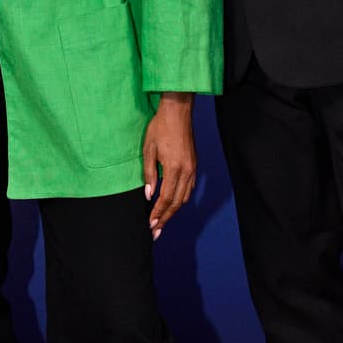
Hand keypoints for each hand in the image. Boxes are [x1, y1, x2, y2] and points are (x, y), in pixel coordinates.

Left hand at [142, 92, 196, 238]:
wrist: (178, 111)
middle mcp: (186, 171)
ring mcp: (192, 168)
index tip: (150, 225)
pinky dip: (181, 199)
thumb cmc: (160, 127)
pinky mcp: (194, 165)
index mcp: (174, 168)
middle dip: (166, 218)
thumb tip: (149, 195)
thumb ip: (149, 174)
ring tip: (163, 221)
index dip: (158, 213)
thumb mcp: (148, 150)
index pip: (166, 198)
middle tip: (156, 231)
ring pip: (185, 197)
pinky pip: (189, 188)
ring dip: (174, 210)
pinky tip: (174, 203)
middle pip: (177, 202)